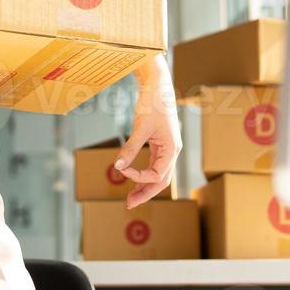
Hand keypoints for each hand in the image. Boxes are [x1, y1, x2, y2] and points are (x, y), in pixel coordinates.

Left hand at [113, 53, 181, 208]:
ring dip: (145, 186)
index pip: (156, 175)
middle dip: (145, 193)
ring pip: (159, 174)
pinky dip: (145, 173)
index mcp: (172, 149)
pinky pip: (155, 164)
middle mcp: (172, 151)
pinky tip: (134, 177)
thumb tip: (117, 167)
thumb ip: (130, 148)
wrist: (158, 84)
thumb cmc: (152, 103)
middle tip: (128, 205)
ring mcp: (168, 148)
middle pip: (161, 181)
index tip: (121, 169)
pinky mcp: (161, 143)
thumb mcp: (140, 127)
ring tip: (131, 196)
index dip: (138, 176)